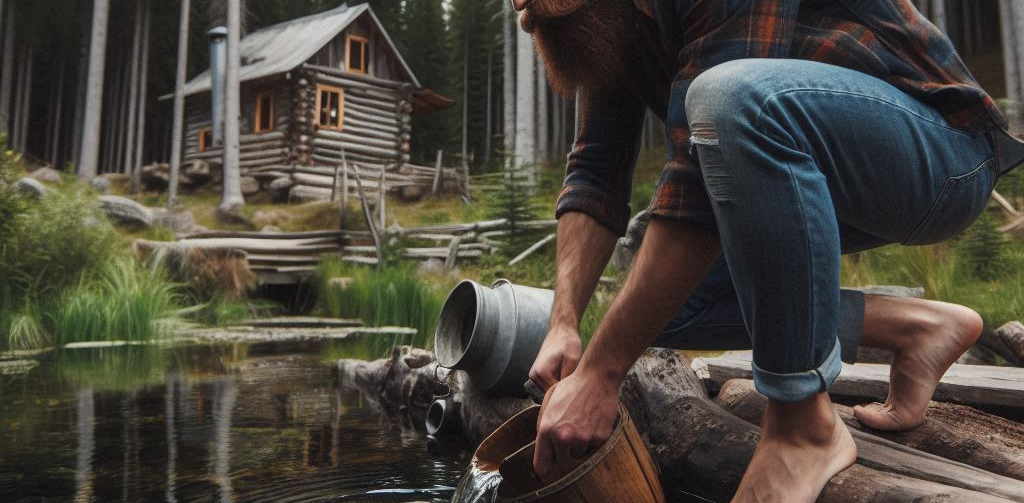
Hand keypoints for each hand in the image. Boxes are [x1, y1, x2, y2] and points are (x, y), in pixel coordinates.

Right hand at [529, 326, 582, 390]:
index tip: (579, 387)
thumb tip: (568, 393)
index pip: (556, 395)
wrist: (561, 329)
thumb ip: (568, 377)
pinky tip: (567, 374)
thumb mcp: (573, 359)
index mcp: (541, 373)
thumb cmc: (569, 342)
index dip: (569, 393)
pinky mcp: (537, 374)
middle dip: (564, 391)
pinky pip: (548, 386)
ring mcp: (534, 375)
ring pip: (550, 391)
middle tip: (577, 382)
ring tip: (572, 376)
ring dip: (561, 388)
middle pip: (551, 395)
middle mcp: (534, 375)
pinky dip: (558, 383)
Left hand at [533, 368, 619, 482]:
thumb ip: (543, 425)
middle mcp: (563, 437)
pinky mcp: (600, 438)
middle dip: (565, 453)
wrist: (597, 378)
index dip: (544, 472)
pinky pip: (595, 448)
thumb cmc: (571, 388)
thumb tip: (542, 447)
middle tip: (570, 436)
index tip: (547, 475)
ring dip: (581, 446)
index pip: (542, 465)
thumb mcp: (548, 402)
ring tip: (583, 425)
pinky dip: (594, 440)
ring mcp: (583, 439)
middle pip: (563, 462)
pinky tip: (594, 422)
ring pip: (580, 455)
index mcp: (547, 429)